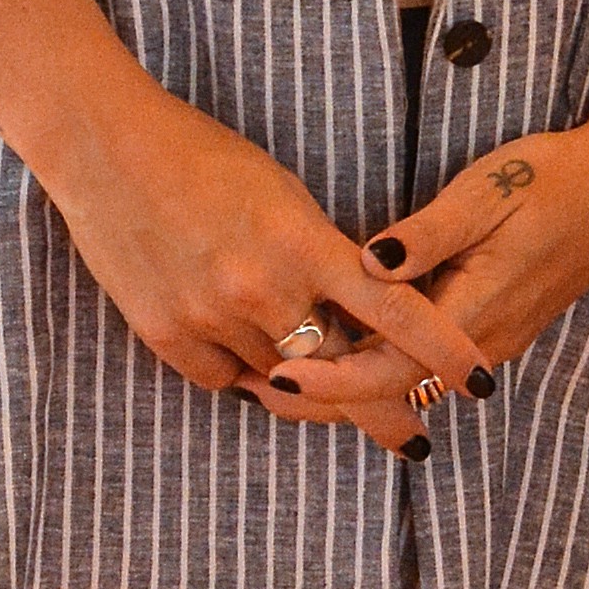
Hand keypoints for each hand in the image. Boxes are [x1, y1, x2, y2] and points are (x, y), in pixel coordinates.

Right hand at [40, 73, 452, 444]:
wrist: (108, 151)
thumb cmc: (206, 158)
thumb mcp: (285, 196)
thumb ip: (322, 257)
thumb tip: (357, 311)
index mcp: (304, 243)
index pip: (395, 310)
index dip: (441, 351)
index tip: (481, 380)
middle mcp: (262, 289)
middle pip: (344, 373)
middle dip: (385, 411)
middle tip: (417, 437)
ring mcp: (211, 318)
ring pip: (282, 383)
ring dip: (309, 388)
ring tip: (330, 393)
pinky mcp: (168, 337)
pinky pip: (227, 381)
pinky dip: (248, 376)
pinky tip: (254, 361)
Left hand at [268, 103, 588, 410]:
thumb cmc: (553, 176)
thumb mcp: (486, 191)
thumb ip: (428, 233)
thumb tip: (370, 262)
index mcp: (478, 308)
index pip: (390, 369)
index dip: (329, 377)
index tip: (275, 372)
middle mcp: (487, 339)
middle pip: (394, 390)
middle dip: (326, 395)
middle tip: (256, 385)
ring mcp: (496, 337)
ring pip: (412, 382)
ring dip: (351, 384)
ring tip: (283, 371)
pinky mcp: (499, 326)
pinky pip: (430, 364)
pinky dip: (381, 366)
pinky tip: (342, 347)